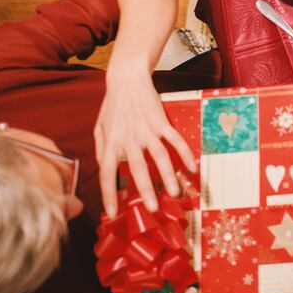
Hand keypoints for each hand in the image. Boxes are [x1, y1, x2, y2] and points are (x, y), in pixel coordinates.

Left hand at [94, 58, 195, 216]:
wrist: (127, 80)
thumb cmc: (112, 106)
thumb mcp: (99, 128)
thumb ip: (102, 150)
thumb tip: (106, 169)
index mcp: (111, 143)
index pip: (107, 173)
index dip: (109, 194)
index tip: (114, 212)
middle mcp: (129, 138)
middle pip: (138, 169)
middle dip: (145, 190)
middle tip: (153, 209)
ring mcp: (147, 130)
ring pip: (160, 157)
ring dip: (168, 176)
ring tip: (174, 193)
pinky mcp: (161, 122)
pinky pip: (175, 140)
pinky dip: (185, 153)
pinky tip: (192, 167)